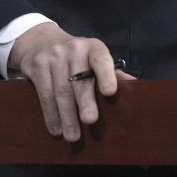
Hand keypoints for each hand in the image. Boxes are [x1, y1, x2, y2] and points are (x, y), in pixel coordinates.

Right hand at [9, 22, 134, 141]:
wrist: (40, 40)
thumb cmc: (76, 57)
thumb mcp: (94, 58)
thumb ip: (113, 74)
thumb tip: (140, 91)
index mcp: (93, 48)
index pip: (101, 59)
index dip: (106, 75)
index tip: (110, 92)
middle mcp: (73, 49)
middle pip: (79, 80)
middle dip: (84, 102)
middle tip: (90, 120)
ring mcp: (53, 56)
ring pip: (60, 90)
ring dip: (66, 116)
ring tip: (73, 136)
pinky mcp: (37, 66)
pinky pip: (44, 93)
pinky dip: (50, 114)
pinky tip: (56, 129)